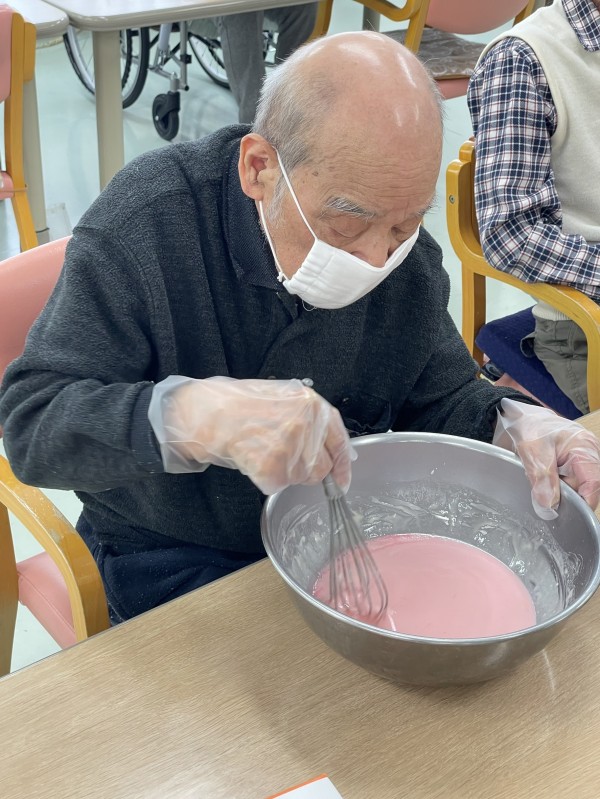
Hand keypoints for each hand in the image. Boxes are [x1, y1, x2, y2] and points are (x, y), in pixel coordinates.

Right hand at [148, 375, 352, 494]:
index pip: (339, 442)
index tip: (342, 481)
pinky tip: (252, 459)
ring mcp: (290, 449)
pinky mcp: (273, 469)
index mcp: (312, 405)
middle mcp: (306, 427)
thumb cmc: (239, 403)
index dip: (342, 465)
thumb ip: (311, 419)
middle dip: (305, 469)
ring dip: (284, 472)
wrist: (206, 412)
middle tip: (281, 456)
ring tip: (262, 450)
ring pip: (299, 478)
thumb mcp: (284, 398)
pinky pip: (277, 485)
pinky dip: (265, 478)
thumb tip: (334, 449)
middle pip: (321, 468)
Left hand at [493, 399, 599, 518]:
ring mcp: (582, 464)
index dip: (581, 503)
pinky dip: (553, 488)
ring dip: (555, 491)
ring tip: (540, 478)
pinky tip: (543, 480)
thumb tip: (549, 506)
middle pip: (583, 490)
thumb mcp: (533, 451)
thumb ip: (542, 478)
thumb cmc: (531, 428)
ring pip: (573, 490)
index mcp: (585, 449)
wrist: (523, 421)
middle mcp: (589, 457)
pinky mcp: (572, 469)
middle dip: (562, 495)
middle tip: (540, 487)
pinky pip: (566, 487)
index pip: (593, 484)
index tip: (562, 512)